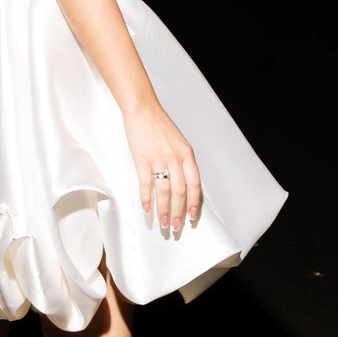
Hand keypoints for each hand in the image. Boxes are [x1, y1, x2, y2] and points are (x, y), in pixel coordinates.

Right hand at [123, 103, 200, 231]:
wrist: (142, 110)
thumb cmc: (159, 125)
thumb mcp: (179, 142)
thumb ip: (182, 161)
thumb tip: (183, 184)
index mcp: (187, 154)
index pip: (194, 184)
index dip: (194, 203)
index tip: (192, 217)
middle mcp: (175, 158)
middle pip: (180, 192)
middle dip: (178, 212)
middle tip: (175, 226)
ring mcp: (159, 159)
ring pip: (164, 191)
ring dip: (163, 209)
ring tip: (162, 221)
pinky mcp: (142, 160)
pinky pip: (146, 184)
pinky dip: (146, 199)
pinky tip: (147, 208)